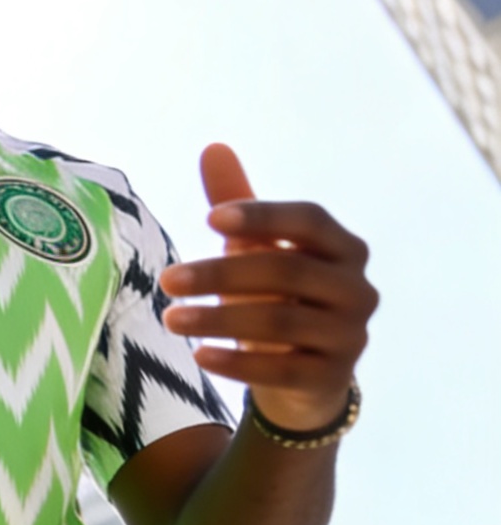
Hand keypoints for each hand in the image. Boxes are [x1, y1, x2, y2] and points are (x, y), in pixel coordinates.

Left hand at [159, 144, 375, 432]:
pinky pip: (283, 369)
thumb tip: (213, 147)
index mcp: (343, 247)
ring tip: (170, 319)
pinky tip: (199, 356)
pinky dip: (238, 363)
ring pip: (282, 321)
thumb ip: (238, 204)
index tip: (209, 219)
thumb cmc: (278, 297)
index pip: (310, 220)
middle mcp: (357, 288)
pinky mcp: (331, 377)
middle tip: (167, 280)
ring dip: (219, 319)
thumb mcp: (257, 250)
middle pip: (288, 271)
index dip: (263, 216)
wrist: (304, 374)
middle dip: (222, 274)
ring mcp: (350, 335)